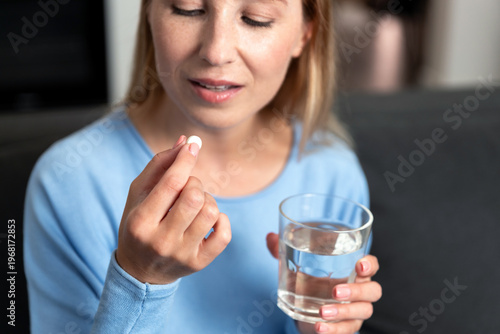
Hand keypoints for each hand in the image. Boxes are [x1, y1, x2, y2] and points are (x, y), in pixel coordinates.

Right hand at [116, 136, 231, 283]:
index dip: (185, 160)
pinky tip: (209, 220)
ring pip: (210, 211)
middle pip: (194, 196)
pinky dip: (221, 219)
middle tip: (187, 187)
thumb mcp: (139, 193)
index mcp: (141, 221)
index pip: (171, 183)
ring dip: (207, 200)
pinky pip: (224, 234)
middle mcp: (161, 241)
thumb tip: (186, 142)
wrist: (140, 271)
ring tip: (195, 205)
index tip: (193, 146)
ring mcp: (182, 254)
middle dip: (194, 182)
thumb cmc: (139, 224)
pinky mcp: (199, 264)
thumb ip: (159, 165)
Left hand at [266, 233, 381, 333]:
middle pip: (373, 291)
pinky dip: (334, 330)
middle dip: (356, 291)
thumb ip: (283, 248)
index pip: (371, 265)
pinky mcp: (346, 326)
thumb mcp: (295, 262)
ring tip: (321, 312)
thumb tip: (270, 237)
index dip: (370, 265)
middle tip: (334, 291)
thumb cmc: (308, 278)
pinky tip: (319, 328)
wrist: (304, 308)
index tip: (360, 266)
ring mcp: (356, 310)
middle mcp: (360, 290)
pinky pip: (347, 330)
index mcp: (353, 270)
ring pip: (362, 312)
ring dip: (342, 312)